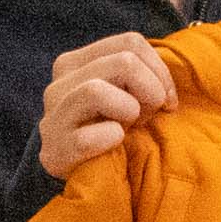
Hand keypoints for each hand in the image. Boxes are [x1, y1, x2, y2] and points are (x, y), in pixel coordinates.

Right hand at [39, 33, 172, 173]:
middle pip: (124, 62)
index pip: (130, 42)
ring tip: (127, 127)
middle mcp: (59, 84)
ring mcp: (53, 118)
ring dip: (128, 111)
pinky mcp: (55, 151)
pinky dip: (111, 139)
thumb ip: (140, 74)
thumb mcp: (125, 95)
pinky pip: (89, 136)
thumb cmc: (110, 132)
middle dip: (150, 90)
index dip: (159, 70)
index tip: (167, 99)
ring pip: (96, 90)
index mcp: (76, 63)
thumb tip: (165, 79)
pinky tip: (114, 145)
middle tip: (149, 116)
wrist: (86, 179)